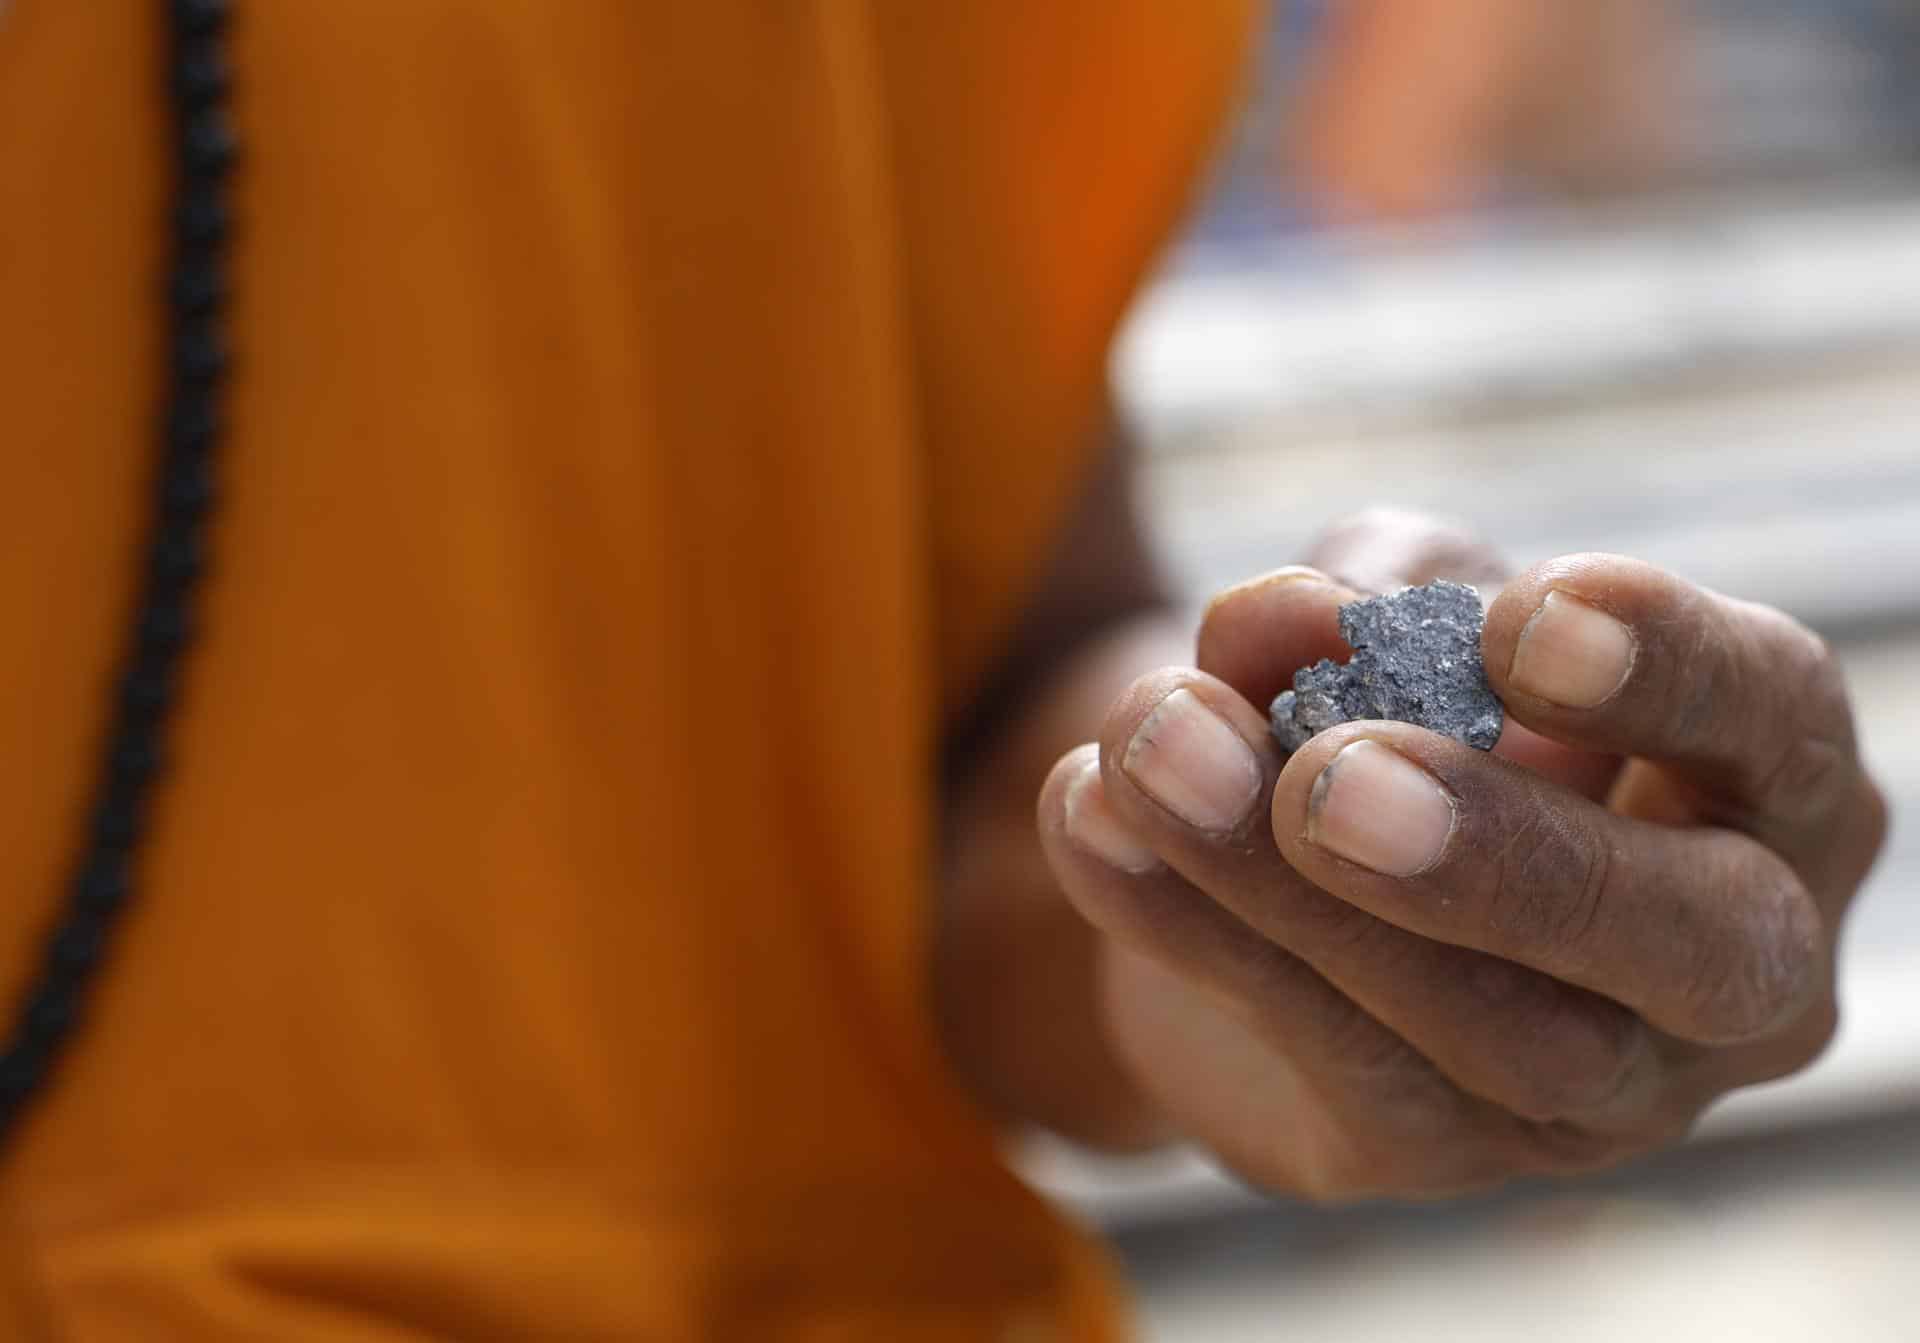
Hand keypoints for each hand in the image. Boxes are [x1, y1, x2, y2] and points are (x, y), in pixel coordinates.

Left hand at [1037, 511, 1886, 1198]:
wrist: (1290, 875)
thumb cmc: (1407, 706)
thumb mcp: (1393, 620)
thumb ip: (1366, 603)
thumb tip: (1289, 620)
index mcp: (1766, 783)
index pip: (1774, 717)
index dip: (1665, 669)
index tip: (1519, 618)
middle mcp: (1732, 959)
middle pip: (1694, 939)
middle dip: (1504, 852)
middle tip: (1329, 779)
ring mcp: (1602, 1085)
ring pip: (1490, 1030)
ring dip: (1293, 891)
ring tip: (1155, 756)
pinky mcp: (1443, 1144)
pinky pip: (1332, 1059)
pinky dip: (1192, 930)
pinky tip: (1092, 822)